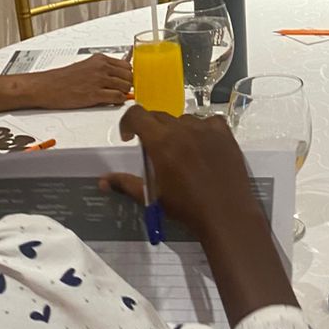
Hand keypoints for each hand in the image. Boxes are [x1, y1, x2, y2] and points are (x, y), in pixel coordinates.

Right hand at [26, 54, 131, 109]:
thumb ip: (102, 69)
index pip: (126, 65)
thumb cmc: (63, 79)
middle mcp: (101, 67)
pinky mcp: (95, 94)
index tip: (126, 81)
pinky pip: (118, 97)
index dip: (127, 75)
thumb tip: (117, 75)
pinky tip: (111, 101)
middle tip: (122, 90)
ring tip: (115, 96)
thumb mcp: (86, 67)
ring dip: (123, 93)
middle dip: (127, 84)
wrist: (47, 87)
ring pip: (126, 86)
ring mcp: (99, 80)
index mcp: (99, 59)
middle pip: (129, 76)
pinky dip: (118, 101)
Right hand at [100, 105, 264, 243]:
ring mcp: (206, 128)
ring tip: (182, 152)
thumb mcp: (153, 196)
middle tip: (155, 150)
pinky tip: (203, 147)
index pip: (137, 115)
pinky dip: (202, 129)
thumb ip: (126, 184)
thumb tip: (103, 181)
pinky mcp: (225, 133)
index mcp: (161, 141)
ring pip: (184, 119)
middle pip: (159, 116)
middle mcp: (183, 128)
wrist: (225, 213)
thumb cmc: (186, 207)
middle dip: (151, 129)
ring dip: (177, 131)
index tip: (129, 138)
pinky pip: (209, 121)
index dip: (128, 123)